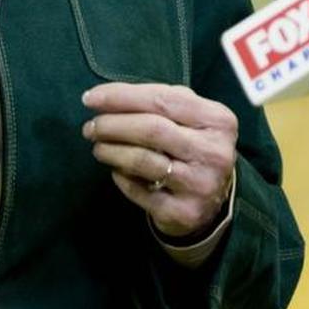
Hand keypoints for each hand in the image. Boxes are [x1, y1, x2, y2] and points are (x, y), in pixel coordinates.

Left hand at [82, 82, 236, 240]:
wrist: (213, 201)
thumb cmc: (192, 146)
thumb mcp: (188, 117)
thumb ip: (156, 102)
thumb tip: (104, 98)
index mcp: (218, 120)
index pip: (162, 100)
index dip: (122, 96)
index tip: (91, 98)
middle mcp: (214, 152)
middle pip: (151, 129)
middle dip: (113, 125)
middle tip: (90, 126)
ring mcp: (202, 184)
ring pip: (143, 160)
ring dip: (111, 150)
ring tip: (97, 147)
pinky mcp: (186, 213)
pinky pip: (140, 191)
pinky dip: (121, 177)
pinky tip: (115, 170)